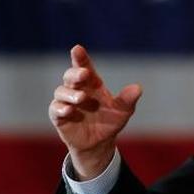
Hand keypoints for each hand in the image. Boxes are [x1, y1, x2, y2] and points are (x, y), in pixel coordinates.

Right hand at [48, 44, 142, 179]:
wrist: (99, 143)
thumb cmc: (110, 121)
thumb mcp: (123, 111)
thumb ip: (128, 99)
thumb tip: (138, 88)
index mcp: (92, 84)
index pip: (84, 67)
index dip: (80, 58)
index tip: (77, 49)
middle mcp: (78, 90)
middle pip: (70, 76)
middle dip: (75, 73)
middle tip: (84, 74)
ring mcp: (67, 102)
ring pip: (61, 91)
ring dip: (70, 93)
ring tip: (81, 98)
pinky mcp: (59, 117)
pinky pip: (55, 109)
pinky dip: (61, 108)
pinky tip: (69, 110)